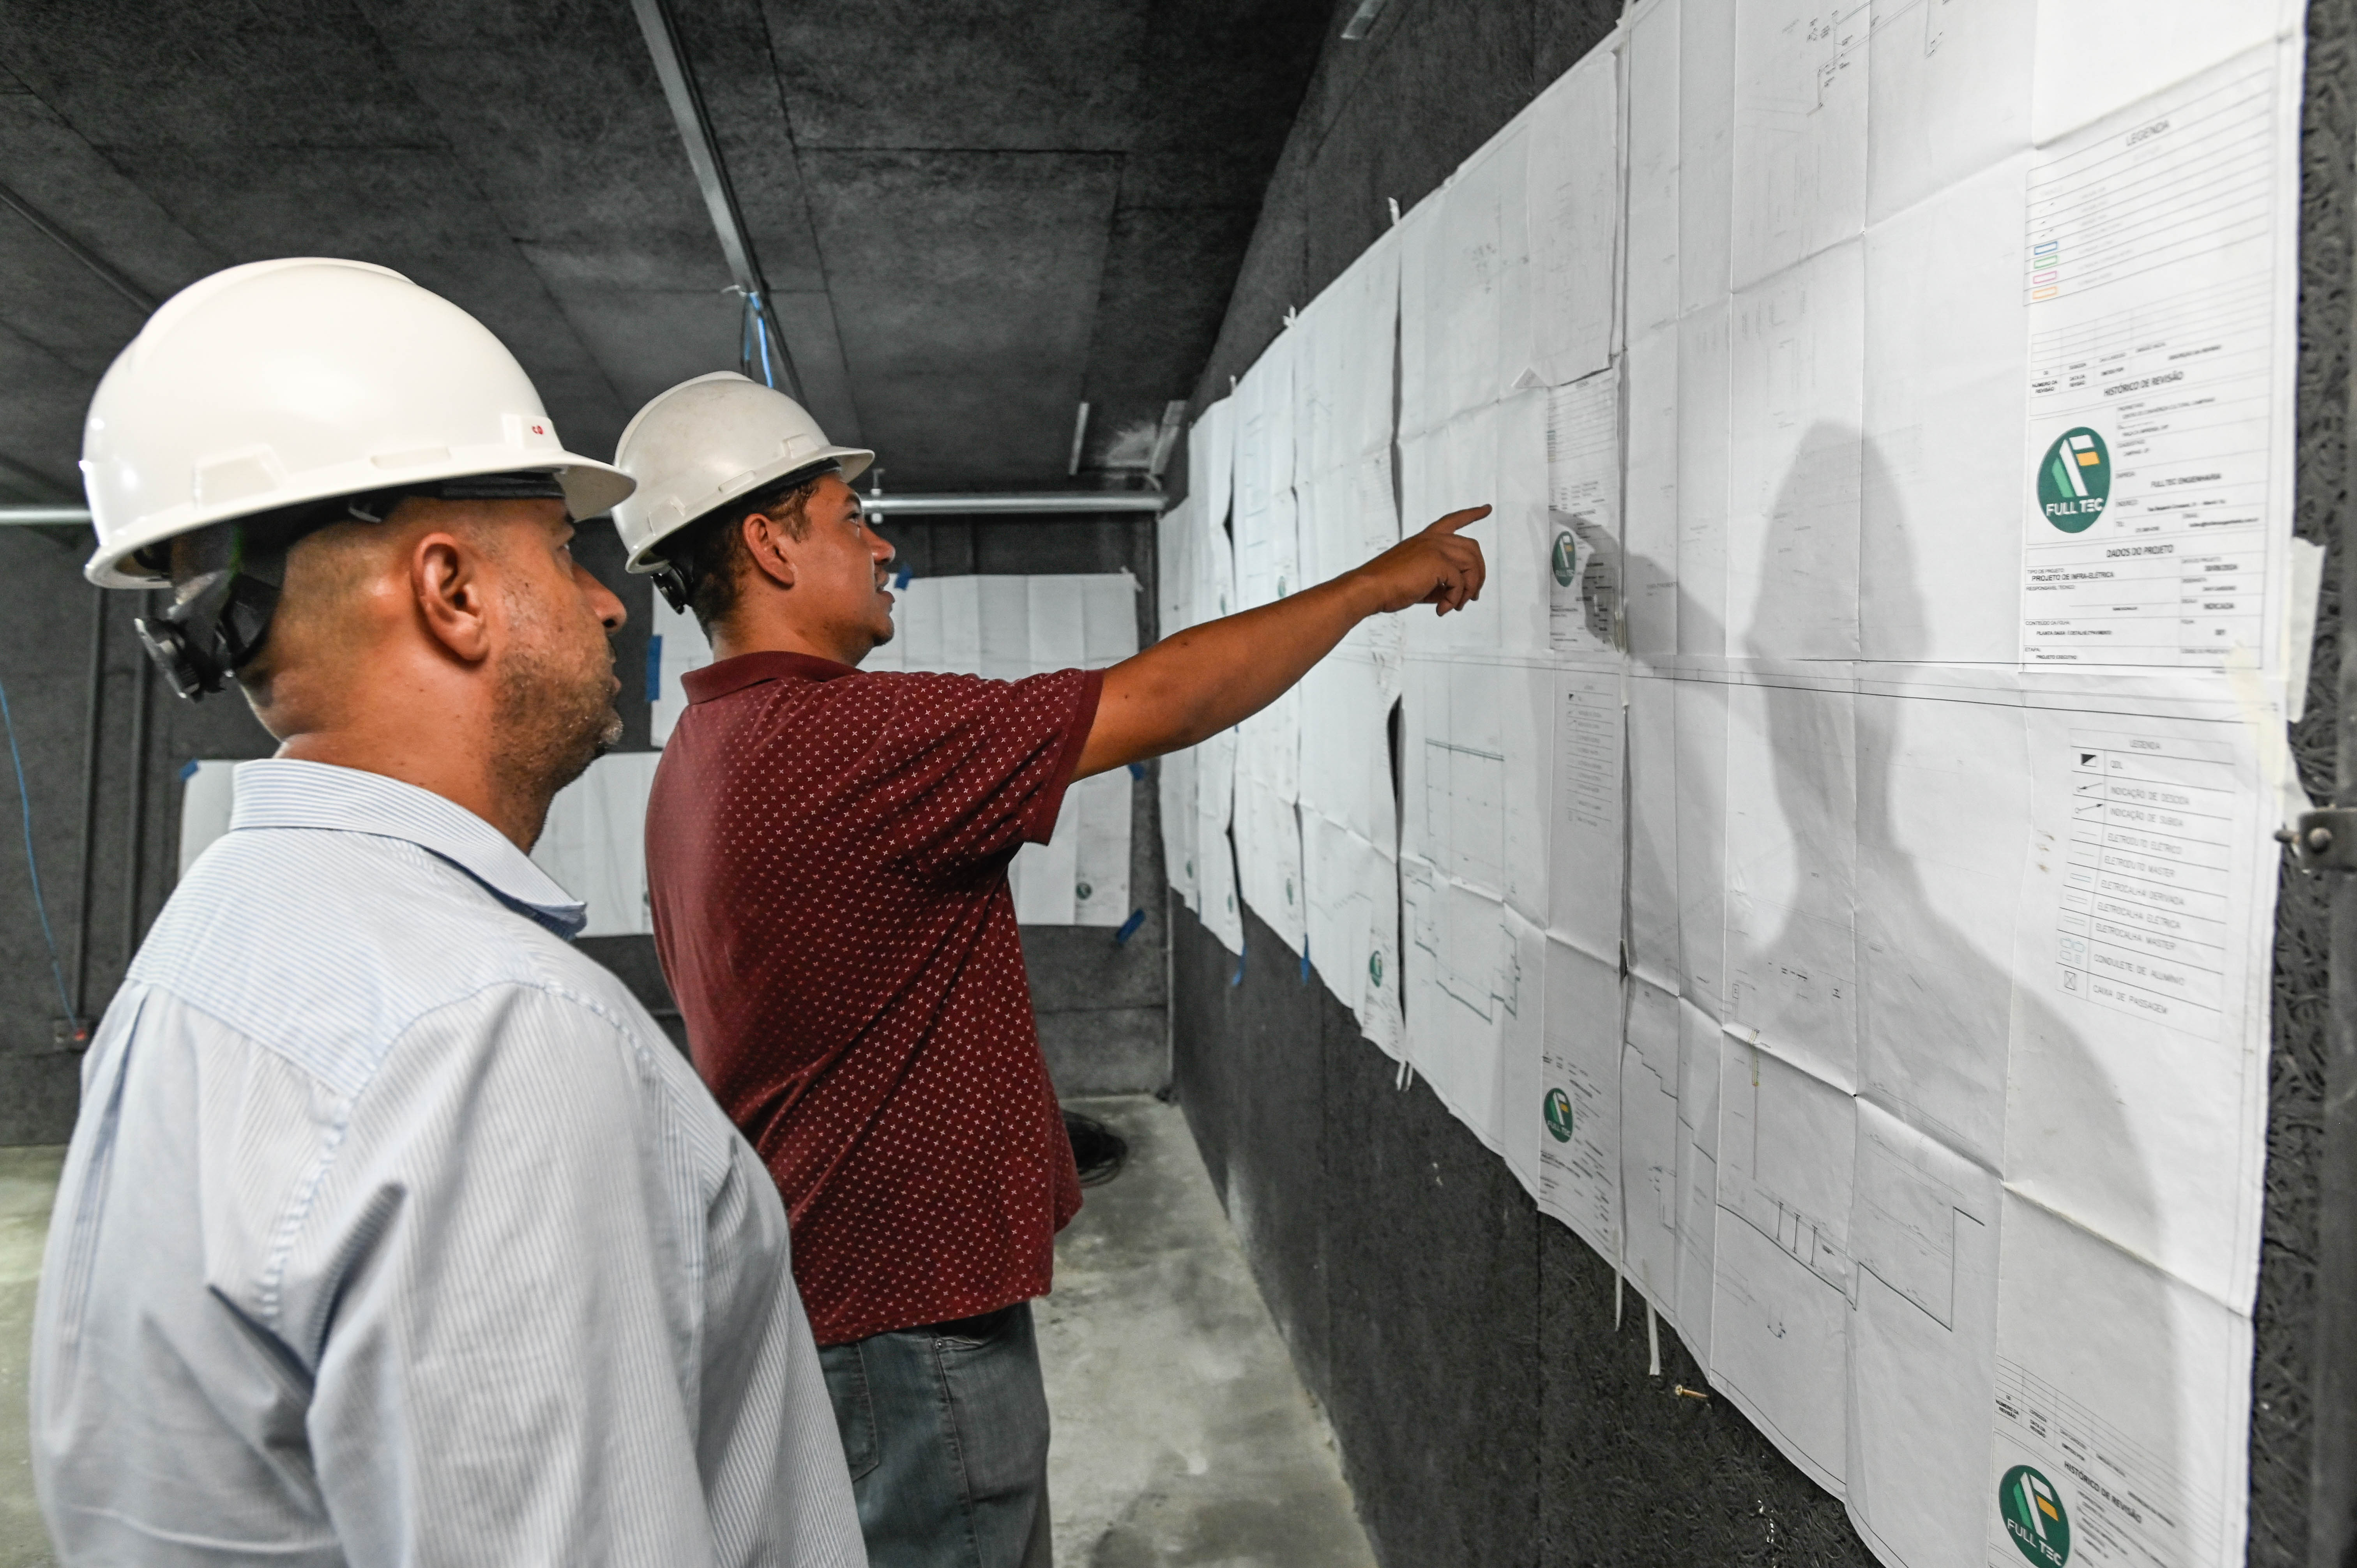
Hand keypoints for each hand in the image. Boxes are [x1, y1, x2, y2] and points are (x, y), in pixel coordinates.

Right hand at [1351, 505, 1489, 614]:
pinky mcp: (1437, 561)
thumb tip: (1458, 595)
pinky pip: (1460, 582)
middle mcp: (1432, 539)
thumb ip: (1439, 581)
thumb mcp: (1418, 580)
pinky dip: (1455, 599)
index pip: (1453, 520)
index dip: (1472, 514)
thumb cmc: (1387, 587)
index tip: (1487, 508)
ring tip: (1456, 605)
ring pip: (1471, 564)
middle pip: (1472, 548)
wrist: (1369, 588)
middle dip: (1478, 573)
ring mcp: (1436, 548)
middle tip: (1472, 596)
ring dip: (1469, 589)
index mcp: (1425, 538)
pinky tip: (1442, 609)